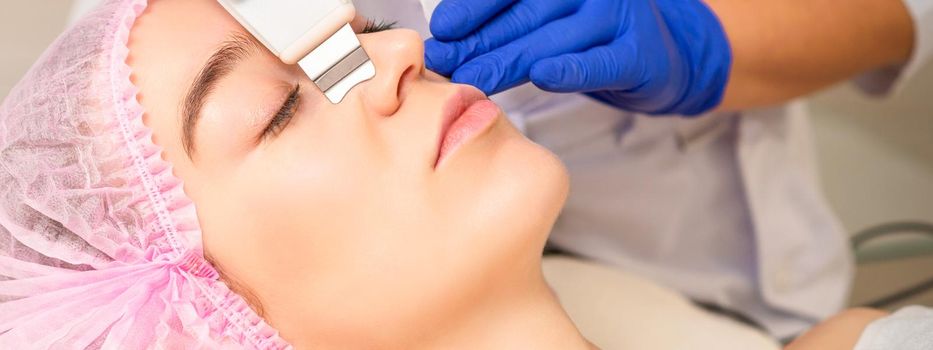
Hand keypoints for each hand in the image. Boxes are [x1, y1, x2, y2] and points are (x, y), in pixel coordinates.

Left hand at [424, 0, 731, 115]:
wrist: (657, 59)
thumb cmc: (588, 38)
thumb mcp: (546, 20)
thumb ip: (506, 23)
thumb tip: (448, 40)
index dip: (475, 8)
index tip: (442, 28)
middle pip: (525, 14)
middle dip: (480, 40)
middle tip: (446, 62)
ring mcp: (618, 16)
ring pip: (553, 39)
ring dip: (509, 60)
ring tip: (473, 79)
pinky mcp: (638, 53)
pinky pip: (599, 62)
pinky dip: (570, 69)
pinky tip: (543, 76)